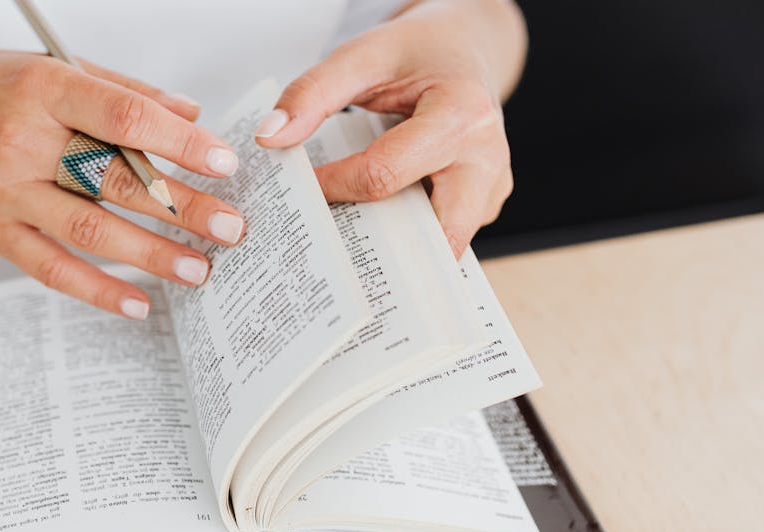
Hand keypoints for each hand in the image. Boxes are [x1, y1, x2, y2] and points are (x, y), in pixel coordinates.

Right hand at [0, 51, 247, 317]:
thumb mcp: (45, 66)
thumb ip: (119, 89)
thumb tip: (188, 115)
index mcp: (40, 88)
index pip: (123, 116)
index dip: (179, 143)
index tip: (223, 163)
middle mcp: (19, 140)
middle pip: (115, 180)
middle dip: (181, 207)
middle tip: (230, 227)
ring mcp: (2, 192)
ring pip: (88, 231)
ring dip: (150, 254)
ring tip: (198, 267)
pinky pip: (50, 268)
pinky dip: (96, 290)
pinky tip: (137, 302)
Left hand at [255, 0, 526, 256]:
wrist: (465, 48)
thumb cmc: (419, 52)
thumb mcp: (363, 55)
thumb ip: (313, 93)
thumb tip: (270, 138)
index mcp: (463, 116)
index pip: (384, 175)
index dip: (333, 187)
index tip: (302, 187)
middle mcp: (487, 159)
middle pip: (431, 234)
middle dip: (381, 250)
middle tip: (331, 246)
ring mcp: (492, 187)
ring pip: (442, 247)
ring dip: (397, 252)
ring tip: (353, 240)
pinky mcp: (485, 203)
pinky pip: (443, 236)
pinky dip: (409, 237)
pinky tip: (380, 223)